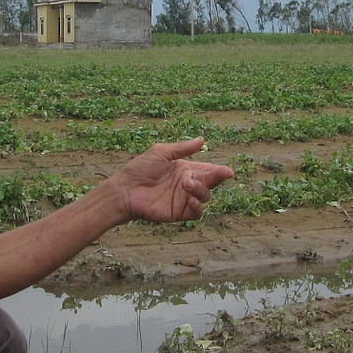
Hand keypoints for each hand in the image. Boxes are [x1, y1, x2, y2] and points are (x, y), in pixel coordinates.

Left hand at [114, 137, 234, 223]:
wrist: (125, 189)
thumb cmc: (140, 169)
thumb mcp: (162, 152)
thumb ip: (183, 148)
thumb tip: (202, 140)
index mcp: (185, 169)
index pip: (207, 169)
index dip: (218, 171)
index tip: (227, 171)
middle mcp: (186, 184)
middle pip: (210, 182)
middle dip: (218, 178)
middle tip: (224, 173)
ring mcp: (183, 199)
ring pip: (205, 196)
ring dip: (201, 189)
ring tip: (187, 183)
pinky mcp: (178, 213)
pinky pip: (196, 212)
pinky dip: (197, 206)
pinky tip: (190, 199)